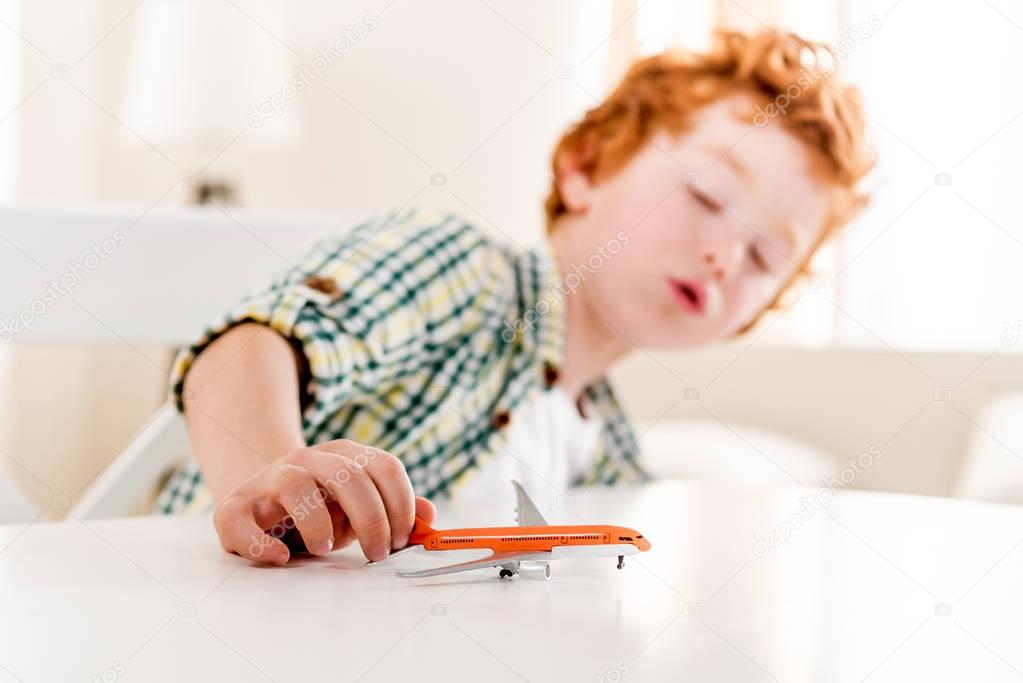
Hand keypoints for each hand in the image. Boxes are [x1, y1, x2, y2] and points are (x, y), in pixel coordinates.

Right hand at [212, 439, 436, 564]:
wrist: (260, 500)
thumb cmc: (319, 507)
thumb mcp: (359, 505)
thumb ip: (394, 508)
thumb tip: (429, 515)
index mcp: (344, 455)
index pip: (384, 466)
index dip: (401, 504)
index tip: (402, 538)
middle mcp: (307, 460)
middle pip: (348, 476)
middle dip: (372, 520)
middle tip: (377, 554)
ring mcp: (269, 480)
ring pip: (296, 484)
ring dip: (319, 524)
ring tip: (326, 549)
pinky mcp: (234, 507)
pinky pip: (240, 520)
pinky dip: (261, 544)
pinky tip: (281, 557)